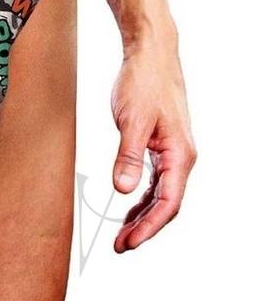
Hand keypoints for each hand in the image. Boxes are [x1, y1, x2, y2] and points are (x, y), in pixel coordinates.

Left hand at [110, 31, 196, 251]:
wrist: (150, 54)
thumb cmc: (143, 82)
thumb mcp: (131, 120)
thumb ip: (128, 156)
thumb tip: (123, 191)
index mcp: (180, 154)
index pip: (168, 203)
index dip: (149, 227)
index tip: (129, 242)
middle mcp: (181, 157)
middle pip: (166, 204)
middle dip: (144, 227)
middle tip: (120, 246)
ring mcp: (173, 151)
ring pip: (161, 194)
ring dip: (142, 214)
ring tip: (121, 233)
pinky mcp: (161, 144)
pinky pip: (156, 180)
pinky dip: (142, 196)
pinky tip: (129, 204)